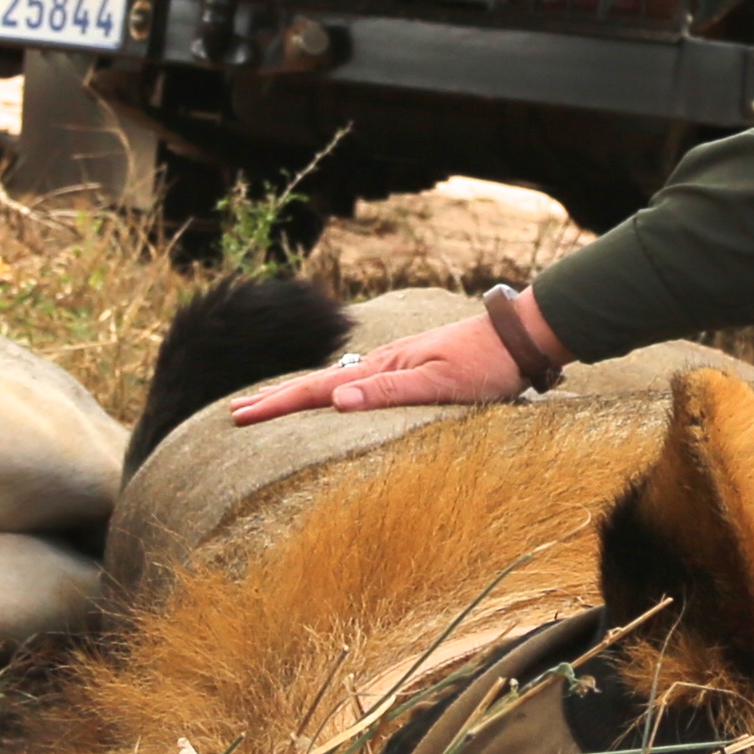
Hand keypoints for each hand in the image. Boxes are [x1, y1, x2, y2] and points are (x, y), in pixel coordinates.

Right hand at [227, 298, 566, 425]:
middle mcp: (382, 363)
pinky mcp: (411, 369)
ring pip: (334, 382)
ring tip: (268, 405)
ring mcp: (395, 365)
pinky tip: (332, 398)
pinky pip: (357, 384)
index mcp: (382, 368)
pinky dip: (330, 393)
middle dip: (274, 398)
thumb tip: (336, 400)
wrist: (519, 336)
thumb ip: (390, 392)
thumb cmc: (487, 365)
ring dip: (297, 395)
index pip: (317, 389)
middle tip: (234, 413)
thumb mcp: (441, 384)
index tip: (239, 417)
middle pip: (317, 383)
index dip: (277, 404)